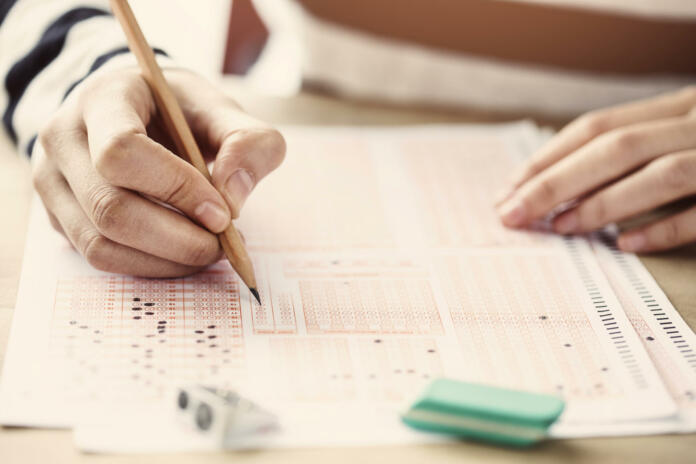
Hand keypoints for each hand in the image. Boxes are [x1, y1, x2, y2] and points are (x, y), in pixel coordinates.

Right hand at [33, 67, 284, 276]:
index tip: (222, 213)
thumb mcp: (222, 111)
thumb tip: (233, 198)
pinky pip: (100, 257)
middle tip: (224, 243)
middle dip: (178, 238)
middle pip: (109, 207)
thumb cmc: (180, 112)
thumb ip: (248, 142)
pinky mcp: (58, 216)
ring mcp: (51, 181)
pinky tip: (182, 254)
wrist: (137, 112)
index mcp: (102, 98)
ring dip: (166, 260)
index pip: (121, 151)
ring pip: (101, 244)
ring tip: (209, 251)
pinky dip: (150, 266)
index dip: (176, 189)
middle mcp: (63, 138)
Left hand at [497, 86, 695, 252]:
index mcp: (676, 109)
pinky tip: (625, 244)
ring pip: (659, 175)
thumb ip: (630, 150)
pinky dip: (663, 229)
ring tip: (558, 227)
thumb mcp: (678, 133)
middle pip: (615, 148)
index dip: (548, 158)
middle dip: (556, 182)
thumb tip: (556, 188)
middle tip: (512, 213)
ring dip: (602, 203)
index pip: (596, 128)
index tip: (509, 189)